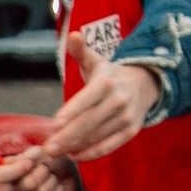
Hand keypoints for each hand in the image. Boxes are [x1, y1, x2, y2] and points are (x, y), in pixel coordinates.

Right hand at [0, 141, 83, 190]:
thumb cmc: (47, 160)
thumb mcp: (40, 152)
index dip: (17, 170)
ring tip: (52, 177)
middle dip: (43, 172)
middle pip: (27, 184)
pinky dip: (59, 190)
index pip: (1, 175)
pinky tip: (57, 187)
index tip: (30, 163)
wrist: (64, 173)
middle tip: (46, 168)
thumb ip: (32, 155)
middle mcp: (12, 190)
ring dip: (52, 181)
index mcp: (7, 174)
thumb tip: (28, 161)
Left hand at [38, 57, 160, 168]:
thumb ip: (80, 51)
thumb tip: (74, 34)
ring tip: (55, 153)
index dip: (71, 112)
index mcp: (107, 81)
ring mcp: (126, 117)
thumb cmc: (108, 75)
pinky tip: (74, 156)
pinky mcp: (130, 131)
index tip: (54, 124)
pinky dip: (91, 153)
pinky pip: (109, 146)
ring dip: (75, 147)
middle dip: (67, 137)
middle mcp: (119, 100)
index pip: (87, 99)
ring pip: (97, 136)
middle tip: (48, 149)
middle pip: (89, 122)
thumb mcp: (95, 61)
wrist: (142, 85)